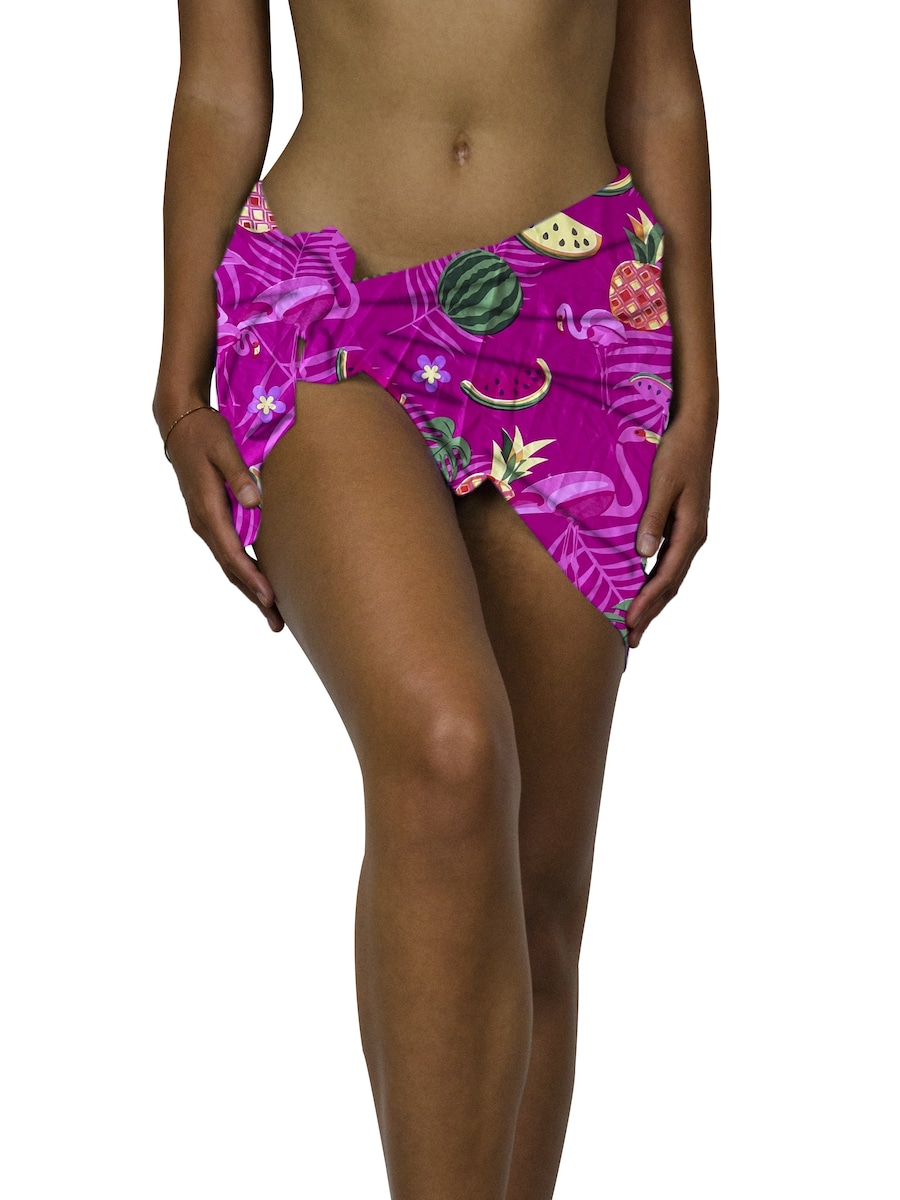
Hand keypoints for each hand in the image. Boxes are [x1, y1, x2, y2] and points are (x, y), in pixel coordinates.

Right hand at [160, 405, 284, 631]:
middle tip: (277, 622)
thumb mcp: (222, 446)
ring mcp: (205, 522)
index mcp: (207, 509)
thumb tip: (254, 501)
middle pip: (230, 568)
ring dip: (249, 588)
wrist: (178, 422)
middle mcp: (204, 522)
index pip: (232, 553)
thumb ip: (238, 474)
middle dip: (253, 596)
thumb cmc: (204, 432)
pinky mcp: (211, 518)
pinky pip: (228, 552)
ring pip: (229, 564)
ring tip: (271, 613)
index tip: (269, 598)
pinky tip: (258, 583)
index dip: (251, 578)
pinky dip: (243, 572)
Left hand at [626, 414, 714, 648]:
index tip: (629, 622)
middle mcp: (693, 536)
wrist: (695, 427)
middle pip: (670, 584)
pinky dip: (655, 581)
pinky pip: (669, 562)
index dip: (647, 602)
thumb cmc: (677, 452)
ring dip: (653, 601)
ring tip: (635, 625)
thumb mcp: (662, 484)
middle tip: (631, 640)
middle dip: (650, 612)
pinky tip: (643, 590)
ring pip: (670, 575)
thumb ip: (652, 519)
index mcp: (691, 530)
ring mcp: (689, 531)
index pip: (666, 576)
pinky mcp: (682, 524)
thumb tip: (643, 556)